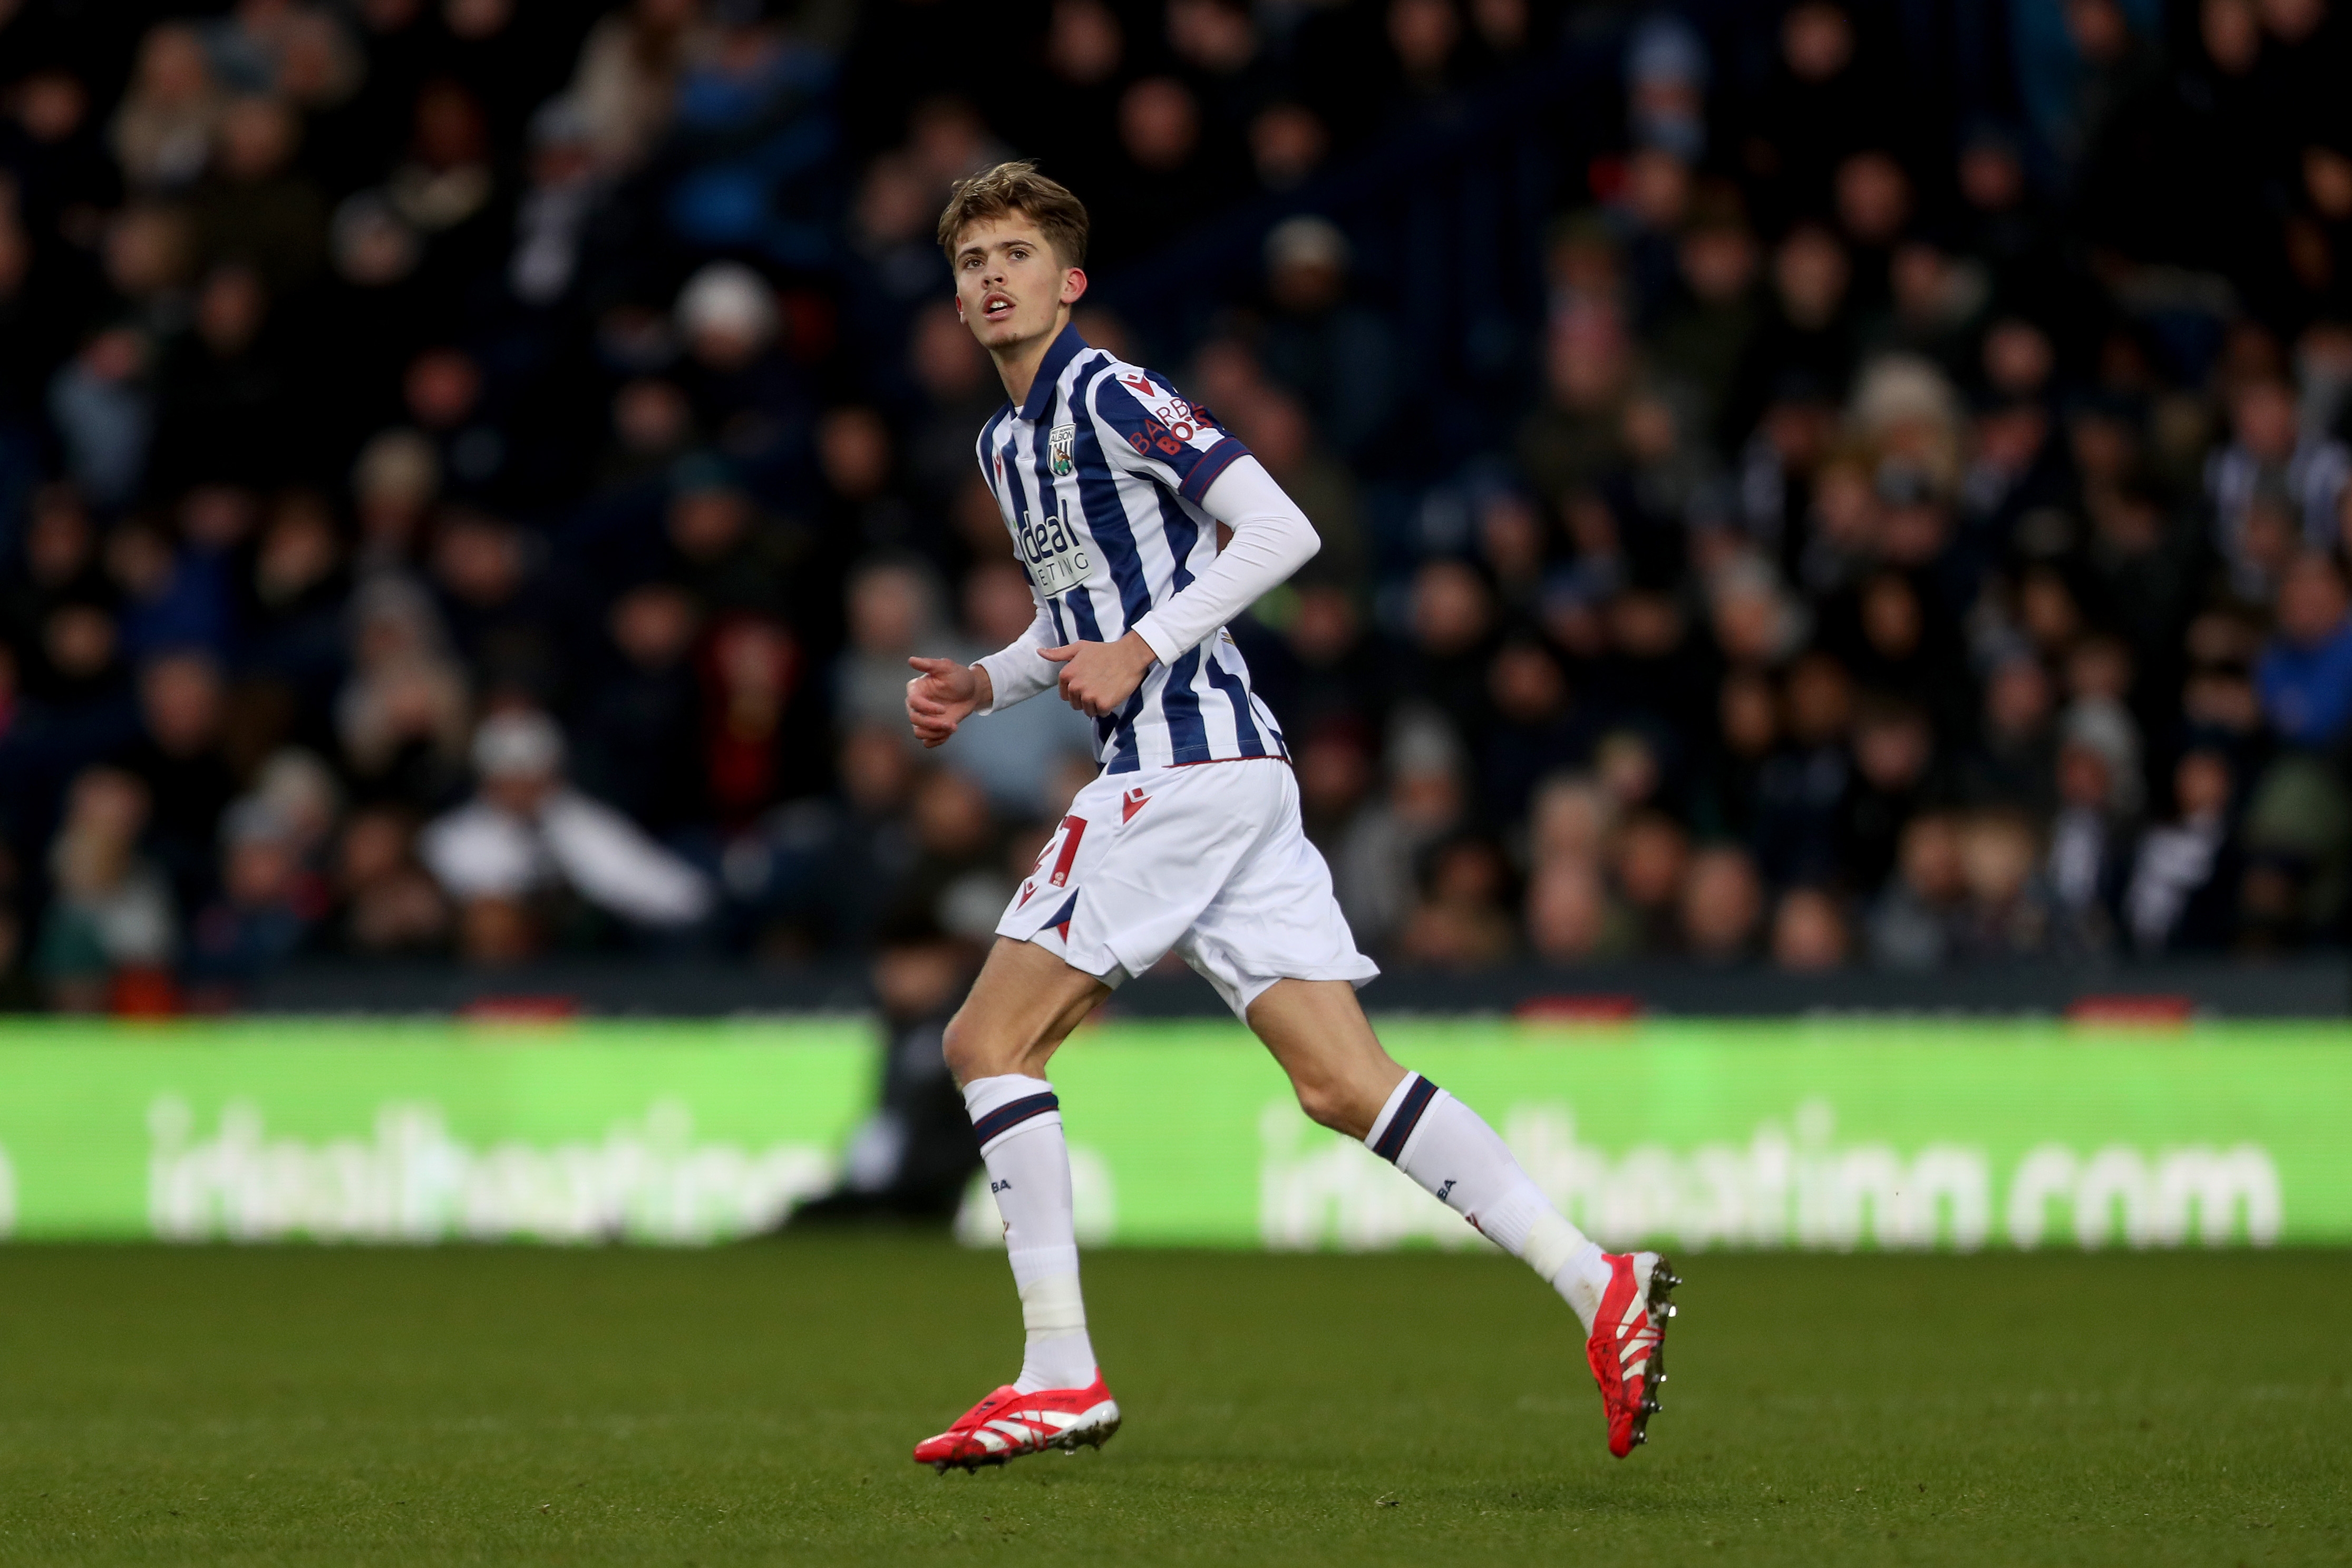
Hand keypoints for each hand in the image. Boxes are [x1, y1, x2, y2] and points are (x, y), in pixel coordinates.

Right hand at [906, 656, 990, 747]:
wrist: (972, 691)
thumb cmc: (959, 676)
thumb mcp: (947, 668)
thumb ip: (929, 664)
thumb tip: (911, 660)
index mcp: (916, 689)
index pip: (913, 703)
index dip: (926, 709)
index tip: (943, 710)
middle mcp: (916, 705)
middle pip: (914, 720)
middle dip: (932, 724)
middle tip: (951, 724)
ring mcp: (923, 717)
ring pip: (919, 733)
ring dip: (935, 734)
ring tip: (953, 728)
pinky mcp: (932, 728)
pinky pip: (927, 741)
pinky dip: (937, 740)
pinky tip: (950, 732)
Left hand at [1040, 631, 1157, 717]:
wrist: (1130, 655)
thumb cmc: (1106, 651)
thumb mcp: (1080, 648)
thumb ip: (1058, 653)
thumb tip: (1040, 652)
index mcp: (1067, 674)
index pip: (1065, 695)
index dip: (1078, 690)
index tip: (1089, 681)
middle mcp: (1075, 686)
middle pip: (1076, 704)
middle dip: (1087, 698)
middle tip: (1100, 684)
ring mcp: (1088, 696)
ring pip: (1088, 710)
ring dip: (1097, 704)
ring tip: (1107, 688)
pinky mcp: (1102, 703)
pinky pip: (1101, 713)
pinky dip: (1107, 707)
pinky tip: (1113, 693)